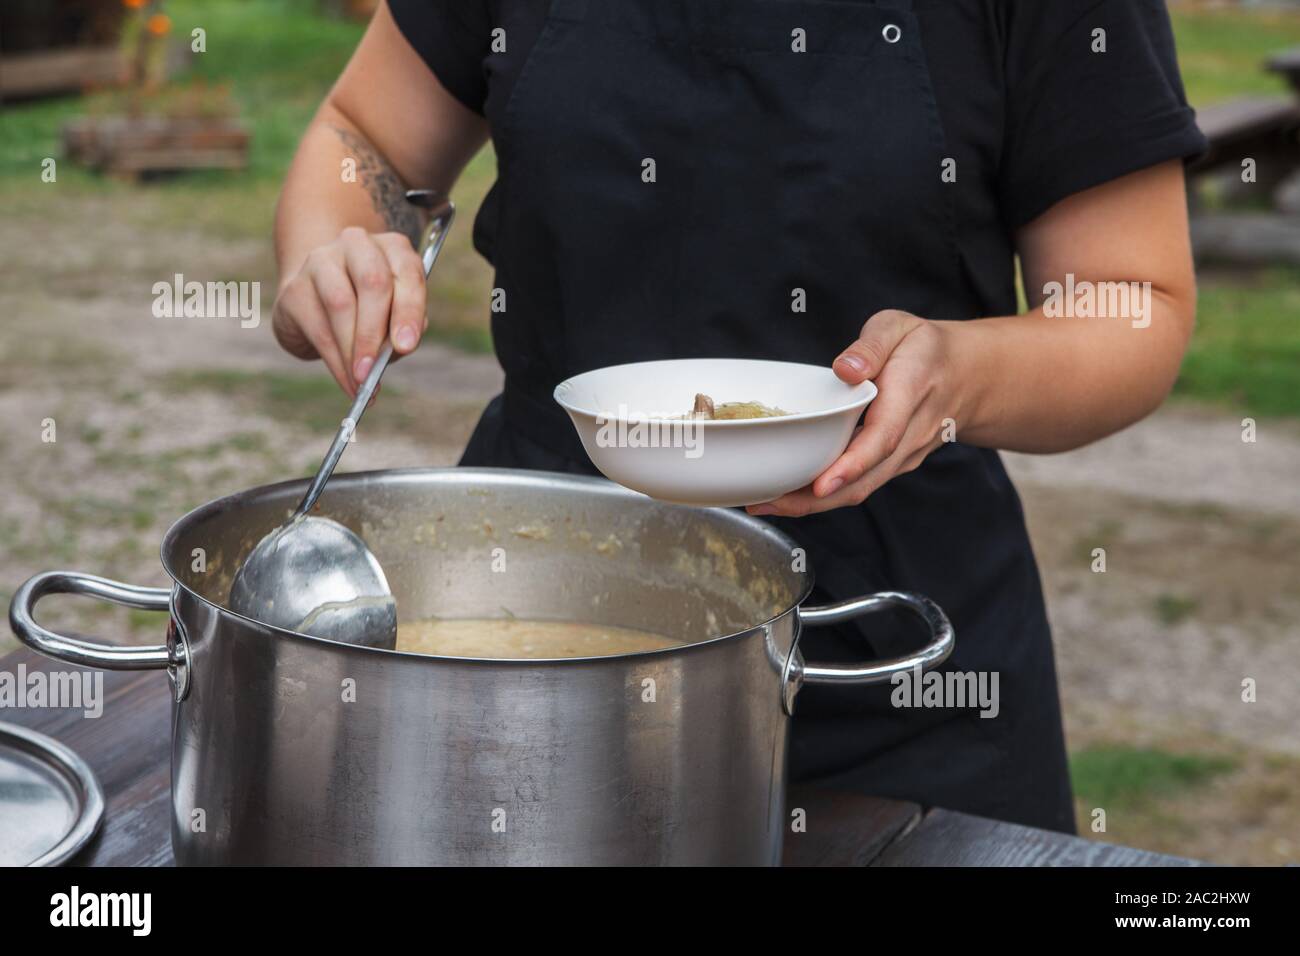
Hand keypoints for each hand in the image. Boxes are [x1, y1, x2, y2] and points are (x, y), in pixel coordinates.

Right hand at [272, 227, 426, 396]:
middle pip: (372, 282)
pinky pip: (318, 327)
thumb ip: (401, 330)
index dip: (409, 310)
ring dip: (353, 349)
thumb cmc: (370, 312)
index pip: (407, 273)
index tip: (406, 345)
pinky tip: (348, 382)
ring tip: (362, 381)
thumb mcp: (395, 318)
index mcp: (393, 248)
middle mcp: (358, 245)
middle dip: (374, 332)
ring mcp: (322, 260)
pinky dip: (336, 361)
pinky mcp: (295, 287)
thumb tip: (398, 347)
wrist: (320, 301)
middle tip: (374, 369)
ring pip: (340, 304)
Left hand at [747, 310, 961, 517]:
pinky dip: (824, 496)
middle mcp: (910, 434)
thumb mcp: (899, 327)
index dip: (851, 464)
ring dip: (813, 504)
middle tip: (766, 502)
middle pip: (865, 479)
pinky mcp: (892, 465)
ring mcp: (903, 456)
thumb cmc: (925, 348)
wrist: (968, 376)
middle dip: (814, 499)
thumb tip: (845, 369)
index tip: (821, 484)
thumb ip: (871, 345)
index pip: (882, 437)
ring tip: (764, 503)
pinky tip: (788, 494)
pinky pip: (860, 486)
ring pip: (861, 489)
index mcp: (910, 394)